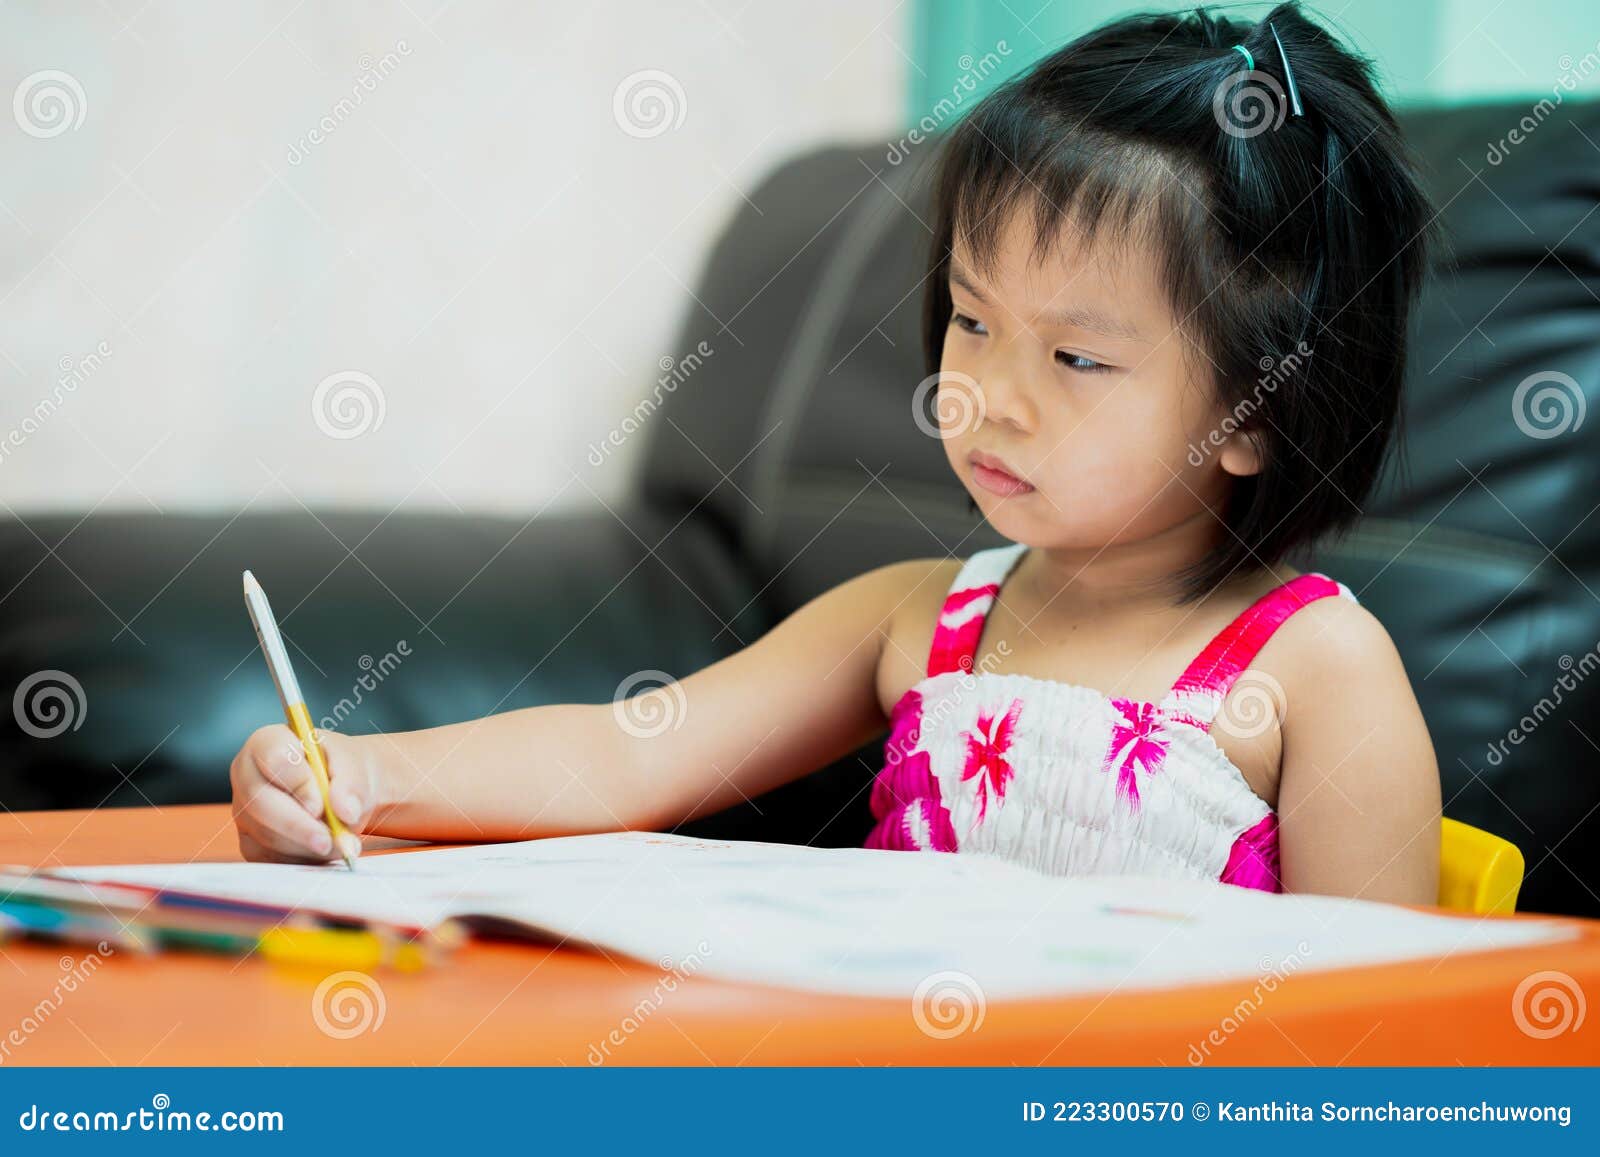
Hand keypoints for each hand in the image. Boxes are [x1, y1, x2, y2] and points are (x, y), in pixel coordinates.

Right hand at [229, 725, 381, 863]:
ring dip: (305, 844)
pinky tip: (324, 849)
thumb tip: (345, 811)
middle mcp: (247, 775)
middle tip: (328, 839)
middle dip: (297, 825)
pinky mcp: (251, 841)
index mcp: (267, 742)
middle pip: (259, 802)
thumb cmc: (342, 770)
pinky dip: (301, 858)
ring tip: (338, 840)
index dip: (298, 784)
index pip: (273, 758)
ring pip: (266, 835)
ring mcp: (245, 810)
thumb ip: (352, 783)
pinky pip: (269, 857)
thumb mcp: (354, 765)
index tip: (320, 804)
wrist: (343, 791)